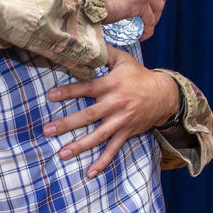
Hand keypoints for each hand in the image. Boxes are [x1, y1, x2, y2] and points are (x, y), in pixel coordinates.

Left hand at [42, 46, 179, 176]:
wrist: (165, 95)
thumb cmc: (138, 75)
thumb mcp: (123, 59)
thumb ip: (103, 52)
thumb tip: (85, 40)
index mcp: (112, 85)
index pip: (87, 88)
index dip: (69, 92)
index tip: (50, 96)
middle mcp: (116, 104)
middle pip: (89, 115)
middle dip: (67, 124)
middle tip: (47, 130)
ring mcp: (122, 121)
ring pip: (99, 136)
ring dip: (80, 146)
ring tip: (61, 154)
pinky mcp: (127, 133)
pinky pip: (114, 149)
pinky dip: (102, 162)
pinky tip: (90, 173)